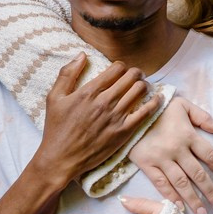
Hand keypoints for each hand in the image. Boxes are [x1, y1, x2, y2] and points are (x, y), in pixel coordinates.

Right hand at [32, 55, 155, 185]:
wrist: (61, 158)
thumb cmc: (56, 129)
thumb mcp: (54, 98)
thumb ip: (67, 74)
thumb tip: (82, 55)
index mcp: (89, 92)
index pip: (116, 69)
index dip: (121, 66)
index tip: (121, 69)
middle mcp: (104, 102)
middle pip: (131, 77)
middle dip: (136, 72)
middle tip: (136, 75)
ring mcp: (116, 117)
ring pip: (139, 91)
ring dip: (144, 85)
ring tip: (142, 86)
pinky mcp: (123, 132)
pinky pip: (145, 113)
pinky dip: (154, 103)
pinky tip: (157, 98)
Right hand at [136, 95, 212, 213]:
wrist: (129, 111)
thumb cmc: (160, 108)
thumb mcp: (183, 105)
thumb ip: (203, 117)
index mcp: (188, 135)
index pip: (210, 155)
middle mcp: (176, 149)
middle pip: (198, 174)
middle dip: (211, 192)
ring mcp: (161, 159)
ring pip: (181, 183)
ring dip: (193, 200)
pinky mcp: (146, 164)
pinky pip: (161, 184)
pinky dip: (170, 197)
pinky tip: (179, 207)